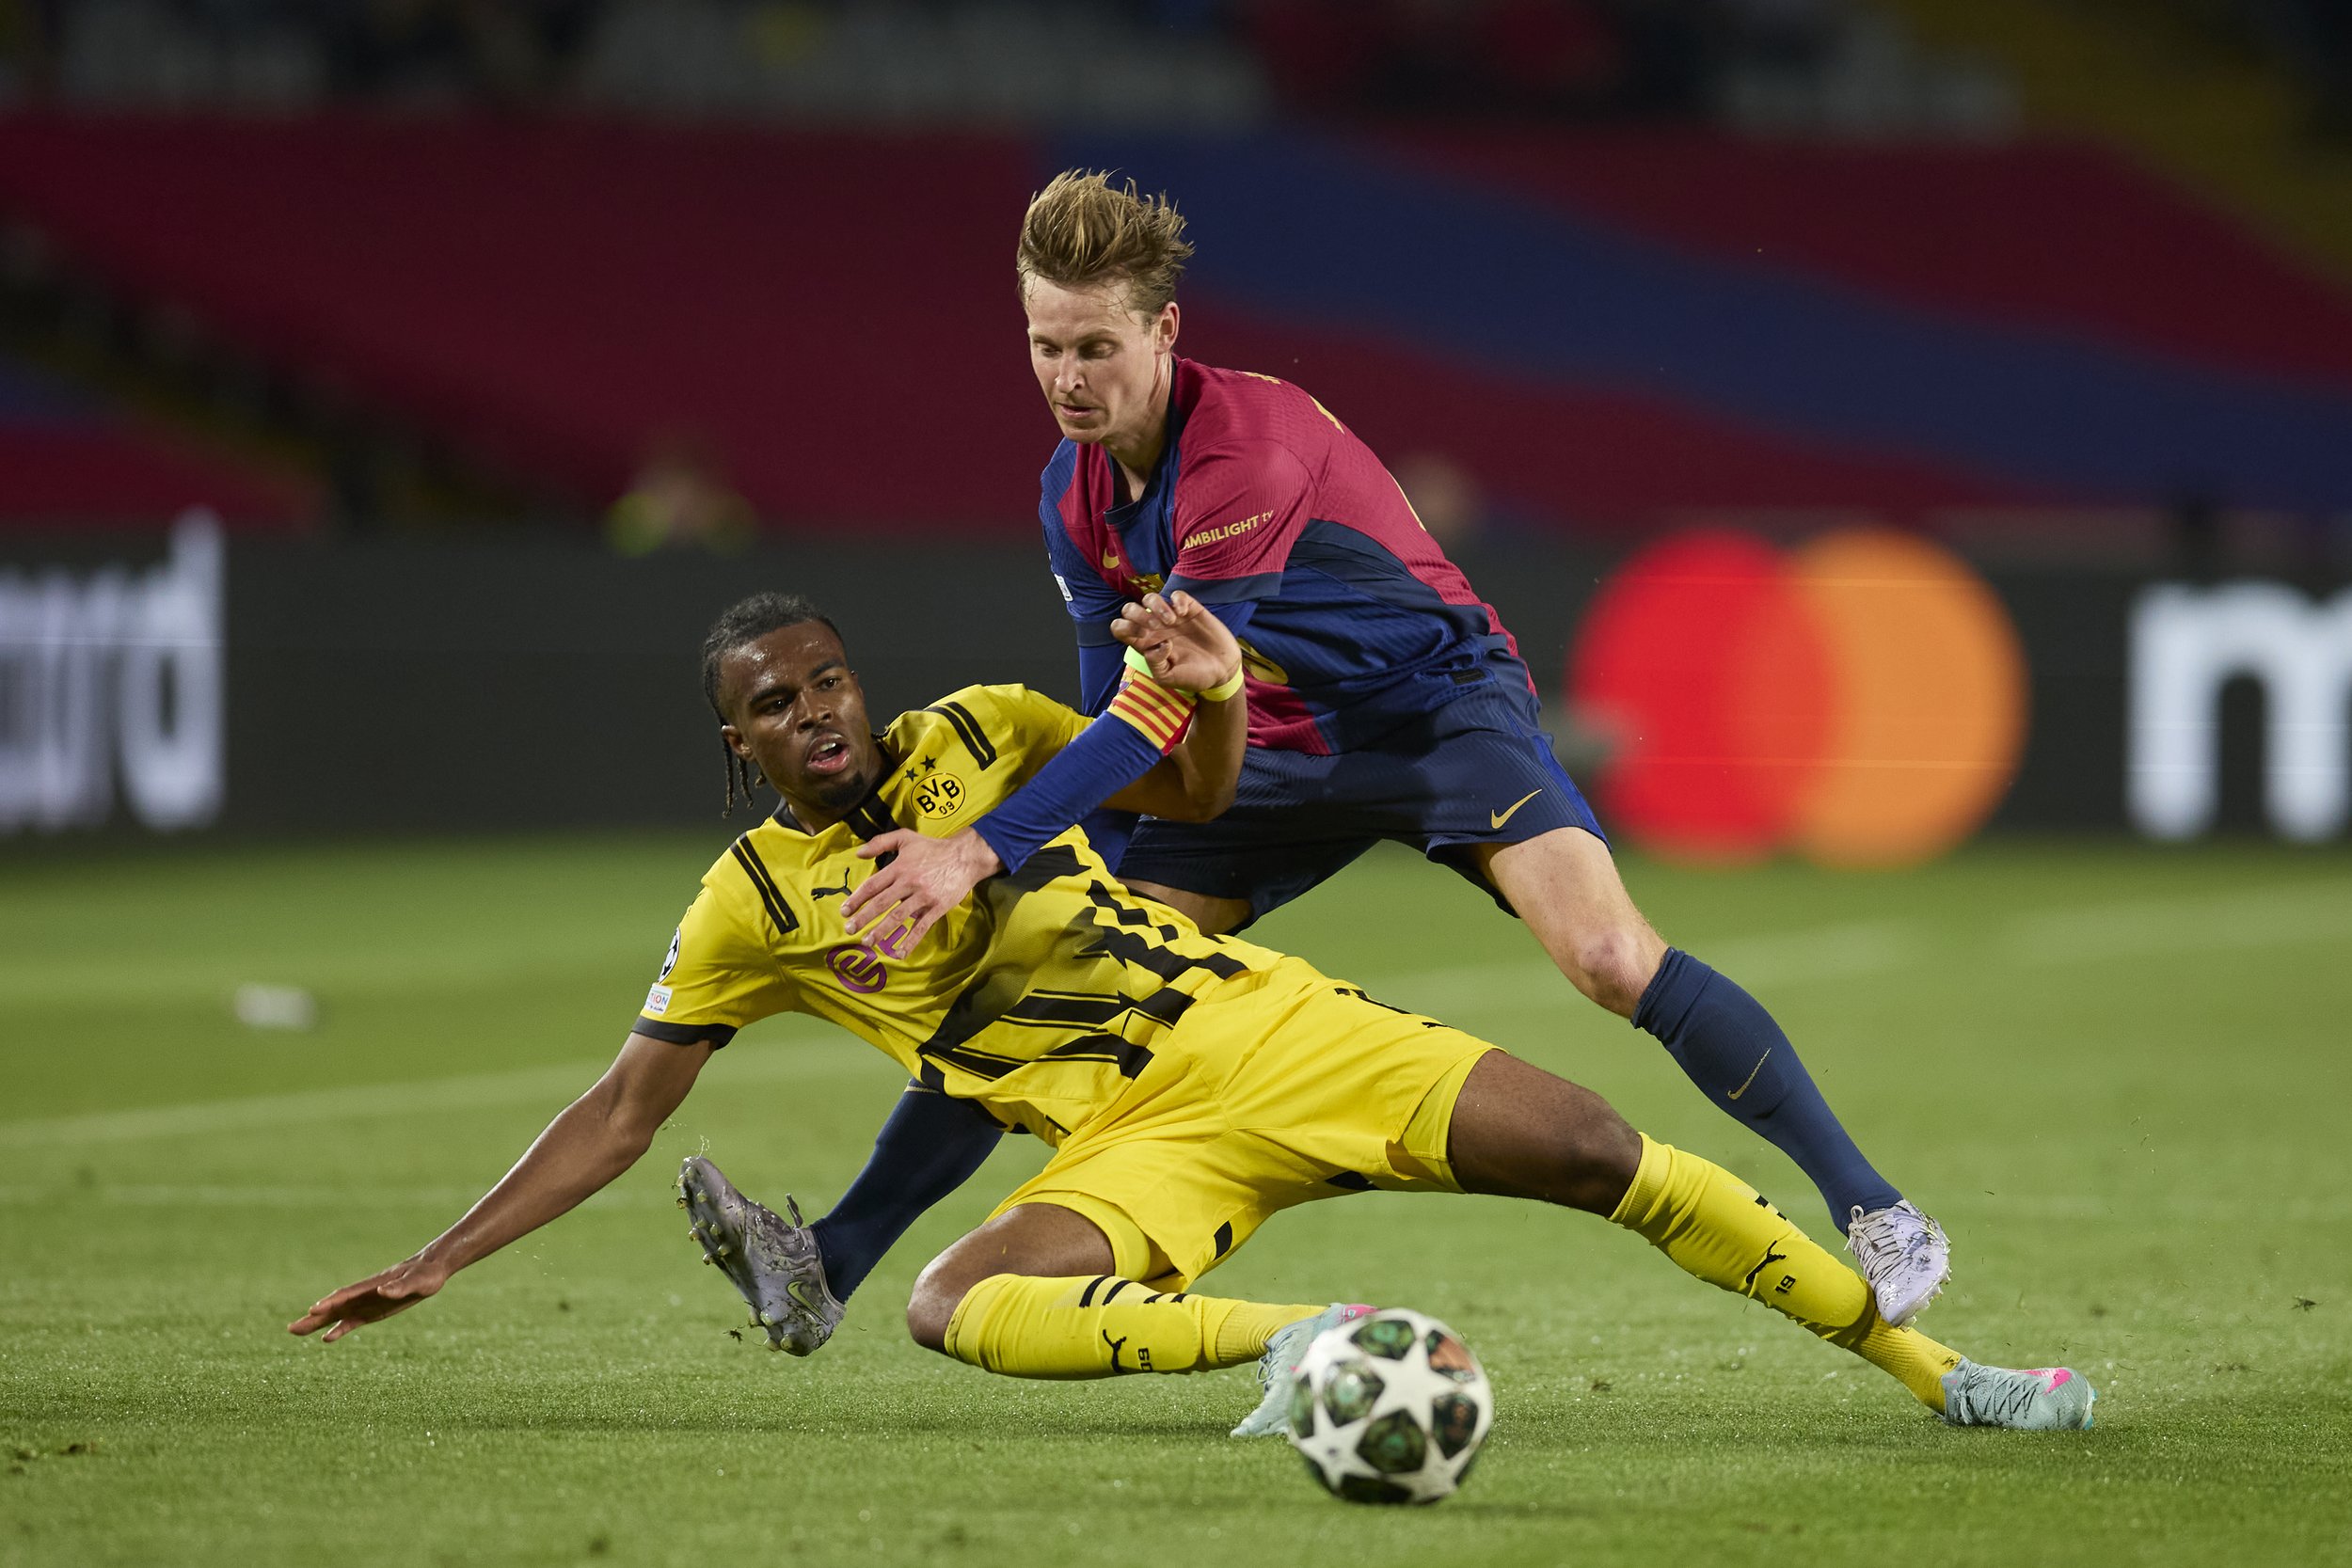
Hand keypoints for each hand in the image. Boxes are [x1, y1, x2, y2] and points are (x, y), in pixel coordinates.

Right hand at [287, 1254, 449, 1343]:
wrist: (431, 1270)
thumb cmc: (426, 1274)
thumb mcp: (416, 1281)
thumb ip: (399, 1287)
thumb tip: (382, 1291)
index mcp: (373, 1285)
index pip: (347, 1294)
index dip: (331, 1302)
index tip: (314, 1310)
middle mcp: (364, 1294)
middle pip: (334, 1306)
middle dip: (314, 1317)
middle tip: (291, 1329)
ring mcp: (366, 1303)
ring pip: (337, 1314)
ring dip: (318, 1324)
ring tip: (296, 1332)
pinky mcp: (372, 1312)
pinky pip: (351, 1321)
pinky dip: (338, 1329)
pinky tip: (326, 1338)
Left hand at [838, 827, 1002, 947]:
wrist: (965, 856)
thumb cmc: (934, 847)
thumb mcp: (906, 838)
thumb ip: (881, 842)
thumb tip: (858, 853)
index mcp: (899, 867)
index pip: (872, 886)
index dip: (856, 899)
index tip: (844, 911)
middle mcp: (908, 883)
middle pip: (881, 903)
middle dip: (863, 918)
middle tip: (849, 929)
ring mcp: (923, 896)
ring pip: (898, 916)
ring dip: (881, 931)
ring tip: (867, 942)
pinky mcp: (937, 907)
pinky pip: (921, 927)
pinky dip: (910, 941)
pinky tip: (899, 953)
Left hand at [1112, 591, 1240, 694]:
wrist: (1223, 671)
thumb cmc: (1194, 677)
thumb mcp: (1169, 679)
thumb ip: (1155, 665)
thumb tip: (1156, 645)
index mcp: (1145, 644)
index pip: (1120, 628)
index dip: (1125, 629)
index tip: (1143, 638)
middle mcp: (1155, 628)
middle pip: (1129, 609)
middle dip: (1137, 615)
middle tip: (1155, 627)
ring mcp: (1172, 617)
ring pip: (1149, 598)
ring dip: (1156, 607)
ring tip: (1171, 622)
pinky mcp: (1190, 609)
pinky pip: (1176, 595)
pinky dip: (1177, 600)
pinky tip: (1184, 614)